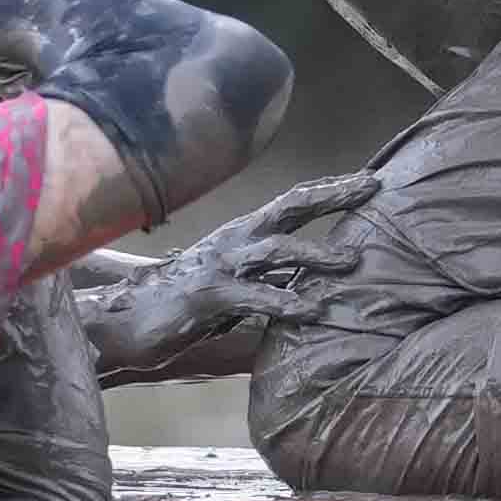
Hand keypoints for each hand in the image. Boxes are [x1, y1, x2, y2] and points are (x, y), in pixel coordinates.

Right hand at [77, 170, 367, 381]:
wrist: (127, 320)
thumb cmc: (186, 303)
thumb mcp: (237, 284)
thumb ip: (271, 278)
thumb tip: (312, 283)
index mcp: (243, 234)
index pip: (294, 202)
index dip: (332, 189)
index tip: (371, 180)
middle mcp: (235, 241)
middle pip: (290, 208)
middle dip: (333, 196)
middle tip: (373, 188)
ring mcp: (222, 266)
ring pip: (276, 251)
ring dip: (317, 254)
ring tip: (352, 262)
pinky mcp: (209, 297)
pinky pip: (255, 298)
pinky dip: (287, 302)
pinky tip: (314, 311)